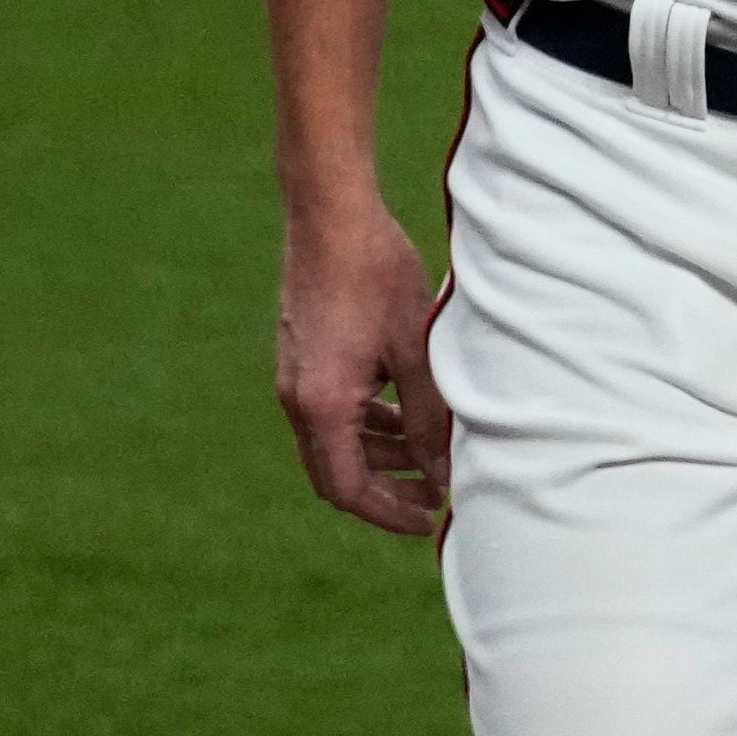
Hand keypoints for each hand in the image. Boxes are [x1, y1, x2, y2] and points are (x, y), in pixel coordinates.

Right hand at [274, 187, 452, 535]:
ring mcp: (295, 377)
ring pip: (335, 440)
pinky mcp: (302, 356)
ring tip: (430, 455)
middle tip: (435, 495)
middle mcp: (298, 399)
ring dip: (380, 454)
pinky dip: (366, 421)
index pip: (348, 489)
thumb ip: (428, 418)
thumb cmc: (376, 276)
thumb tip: (441, 472)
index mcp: (322, 406)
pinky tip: (404, 412)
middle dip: (386, 490)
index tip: (428, 520)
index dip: (388, 513)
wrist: (331, 215)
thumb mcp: (415, 353)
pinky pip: (332, 410)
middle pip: (336, 472)